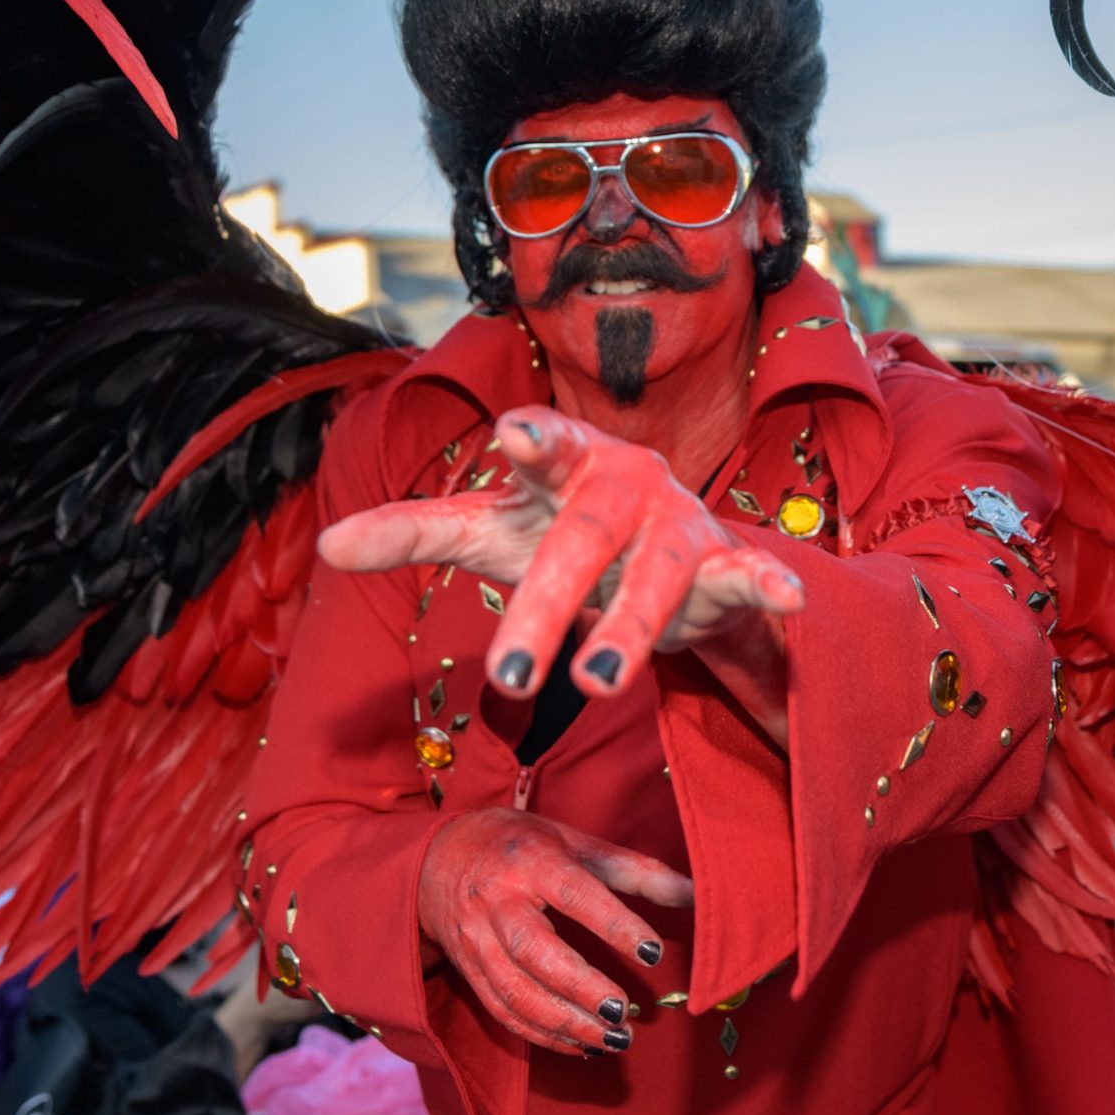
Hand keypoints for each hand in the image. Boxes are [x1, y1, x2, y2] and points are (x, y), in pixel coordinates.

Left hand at [319, 409, 804, 699]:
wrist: (652, 553)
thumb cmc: (556, 530)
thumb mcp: (487, 529)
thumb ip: (413, 532)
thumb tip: (325, 545)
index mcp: (565, 465)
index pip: (546, 446)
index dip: (536, 439)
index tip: (515, 432)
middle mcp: (624, 485)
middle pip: (582, 543)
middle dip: (548, 606)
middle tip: (507, 673)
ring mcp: (678, 524)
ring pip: (659, 574)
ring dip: (632, 626)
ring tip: (597, 682)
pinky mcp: (724, 564)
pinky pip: (750, 573)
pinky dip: (770, 582)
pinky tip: (790, 596)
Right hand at [417, 807, 693, 1054]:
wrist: (439, 856)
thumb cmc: (522, 845)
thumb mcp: (576, 842)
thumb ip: (635, 870)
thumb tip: (694, 891)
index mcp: (531, 861)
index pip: (574, 893)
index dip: (614, 924)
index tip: (653, 953)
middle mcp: (498, 900)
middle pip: (536, 951)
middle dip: (581, 988)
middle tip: (625, 1012)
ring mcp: (478, 939)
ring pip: (516, 990)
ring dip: (564, 1023)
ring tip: (613, 1038)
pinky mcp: (469, 969)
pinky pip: (503, 1011)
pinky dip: (542, 1034)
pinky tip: (581, 1044)